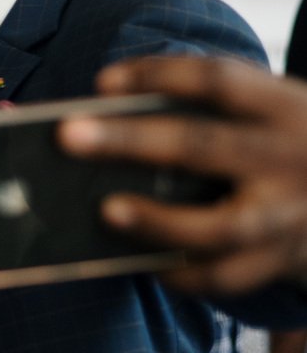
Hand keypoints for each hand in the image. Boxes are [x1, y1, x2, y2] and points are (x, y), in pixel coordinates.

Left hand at [56, 55, 306, 294]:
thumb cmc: (295, 146)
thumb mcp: (276, 112)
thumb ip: (213, 107)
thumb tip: (110, 111)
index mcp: (286, 107)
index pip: (219, 80)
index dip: (159, 75)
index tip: (102, 82)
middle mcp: (290, 158)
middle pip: (203, 145)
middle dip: (131, 140)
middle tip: (69, 135)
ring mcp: (288, 216)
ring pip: (220, 226)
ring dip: (158, 220)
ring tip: (106, 210)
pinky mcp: (281, 261)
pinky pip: (224, 276)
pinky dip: (182, 272)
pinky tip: (146, 262)